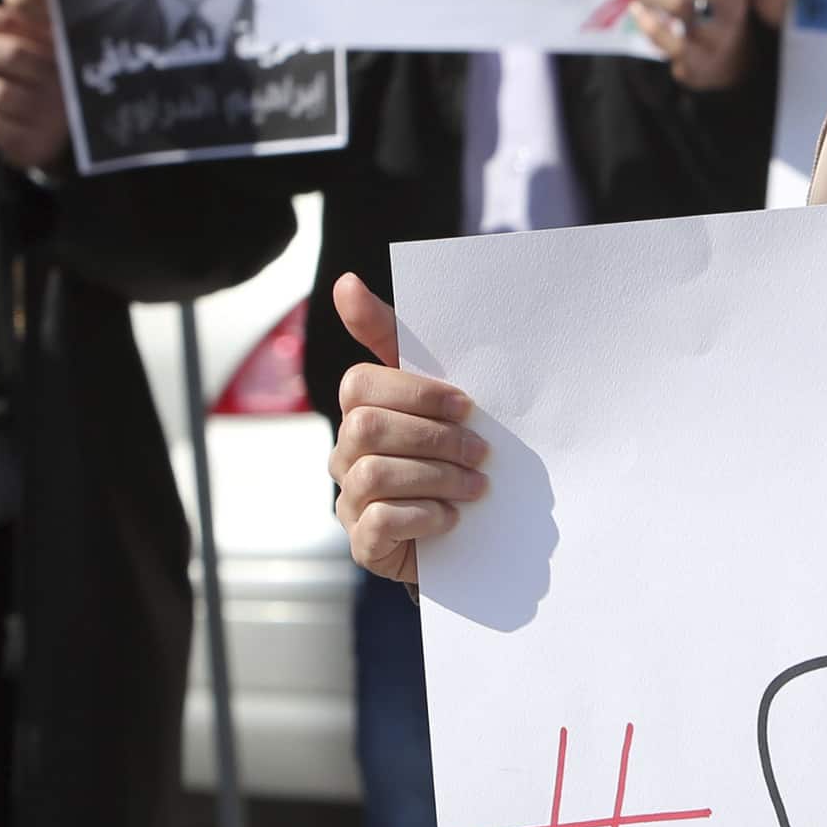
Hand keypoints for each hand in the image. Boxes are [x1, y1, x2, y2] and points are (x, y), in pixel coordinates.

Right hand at [325, 271, 487, 585]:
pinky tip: (452, 518)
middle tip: (481, 452)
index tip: (466, 405)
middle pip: (367, 427)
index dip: (415, 391)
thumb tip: (345, 282)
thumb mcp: (437, 396)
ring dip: (436, 477)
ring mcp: (349, 500)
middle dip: (433, 437)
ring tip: (476, 486)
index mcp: (361, 410)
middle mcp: (345, 453)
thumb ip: (393, 338)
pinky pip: (379, 522)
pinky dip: (423, 517)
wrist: (472, 531)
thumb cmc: (451, 451)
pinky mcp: (364, 545)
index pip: (360, 383)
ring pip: (374, 473)